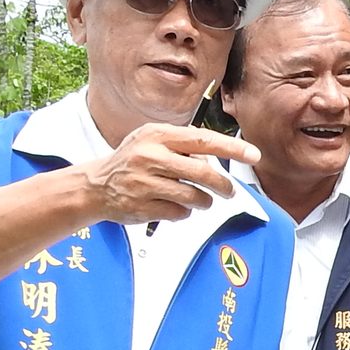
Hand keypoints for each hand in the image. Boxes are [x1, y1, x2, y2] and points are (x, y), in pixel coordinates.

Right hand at [65, 125, 258, 225]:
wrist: (96, 186)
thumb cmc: (133, 161)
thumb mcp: (153, 140)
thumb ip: (183, 144)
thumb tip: (221, 155)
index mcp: (157, 135)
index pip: (203, 140)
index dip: (232, 149)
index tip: (253, 154)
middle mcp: (150, 157)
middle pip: (203, 172)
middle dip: (223, 185)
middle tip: (229, 191)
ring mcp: (145, 183)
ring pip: (194, 196)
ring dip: (204, 201)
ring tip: (198, 199)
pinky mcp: (143, 206)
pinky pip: (180, 213)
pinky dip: (184, 212)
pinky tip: (173, 206)